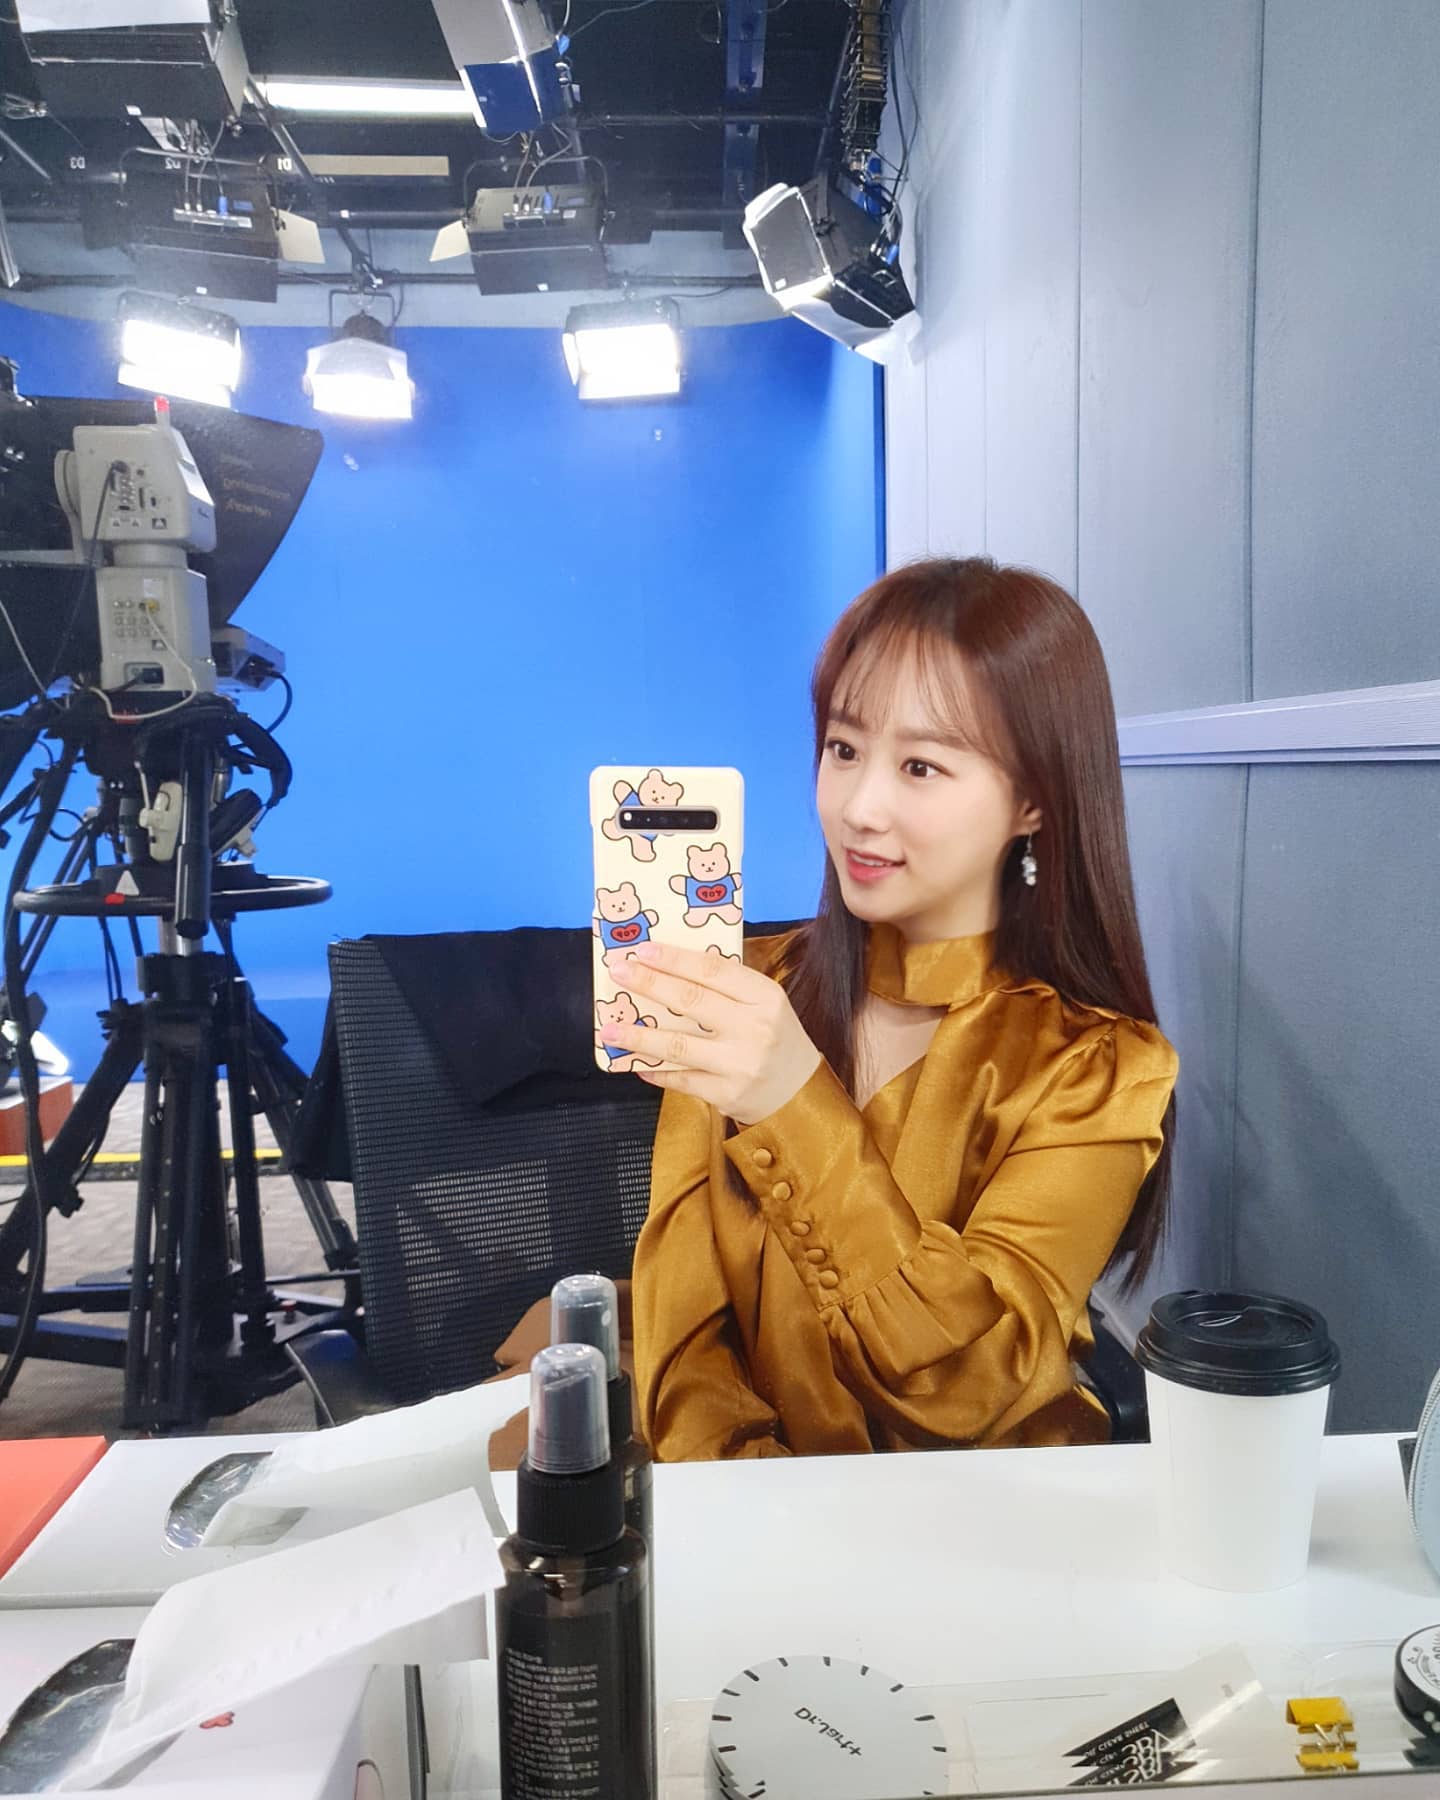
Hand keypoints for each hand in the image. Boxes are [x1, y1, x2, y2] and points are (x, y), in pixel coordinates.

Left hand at [599, 940, 821, 1124]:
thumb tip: (668, 970)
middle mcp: (753, 1028)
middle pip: (690, 1001)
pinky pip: (681, 1079)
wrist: (801, 1094)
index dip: (674, 958)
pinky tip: (636, 1064)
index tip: (642, 950)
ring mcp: (739, 1064)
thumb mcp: (765, 1006)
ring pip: (678, 1045)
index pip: (713, 969)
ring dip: (638, 1036)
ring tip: (609, 1028)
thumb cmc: (775, 1040)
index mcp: (764, 997)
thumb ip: (727, 989)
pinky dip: (655, 1070)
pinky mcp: (727, 1094)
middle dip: (649, 984)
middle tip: (618, 973)